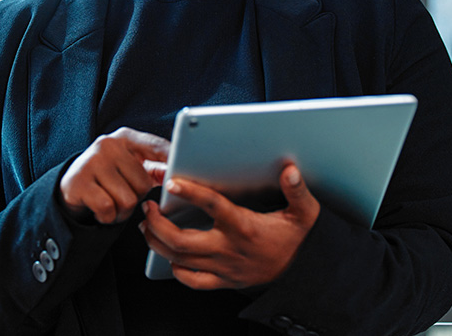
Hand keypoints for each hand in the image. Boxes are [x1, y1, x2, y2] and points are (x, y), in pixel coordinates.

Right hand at [59, 127, 168, 223]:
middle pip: (143, 183)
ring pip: (128, 200)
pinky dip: (108, 217)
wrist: (72, 186)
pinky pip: (108, 209)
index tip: (181, 172)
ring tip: (112, 202)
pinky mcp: (79, 183)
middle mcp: (108, 145)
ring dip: (122, 211)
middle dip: (137, 197)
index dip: (171, 160)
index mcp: (126, 137)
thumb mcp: (130, 165)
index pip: (156, 146)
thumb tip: (175, 176)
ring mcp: (92, 162)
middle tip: (122, 193)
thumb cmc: (109, 177)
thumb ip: (154, 166)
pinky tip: (100, 209)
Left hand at [140, 163, 320, 289]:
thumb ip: (296, 190)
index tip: (172, 182)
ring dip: (158, 243)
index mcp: (244, 227)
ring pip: (180, 260)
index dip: (191, 193)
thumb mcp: (303, 212)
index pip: (212, 206)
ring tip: (148, 226)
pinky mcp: (223, 281)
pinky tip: (168, 256)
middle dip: (157, 224)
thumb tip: (290, 169)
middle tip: (148, 207)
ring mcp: (223, 267)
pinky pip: (192, 280)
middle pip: (182, 241)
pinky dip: (176, 270)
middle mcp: (228, 248)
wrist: (301, 274)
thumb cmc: (297, 239)